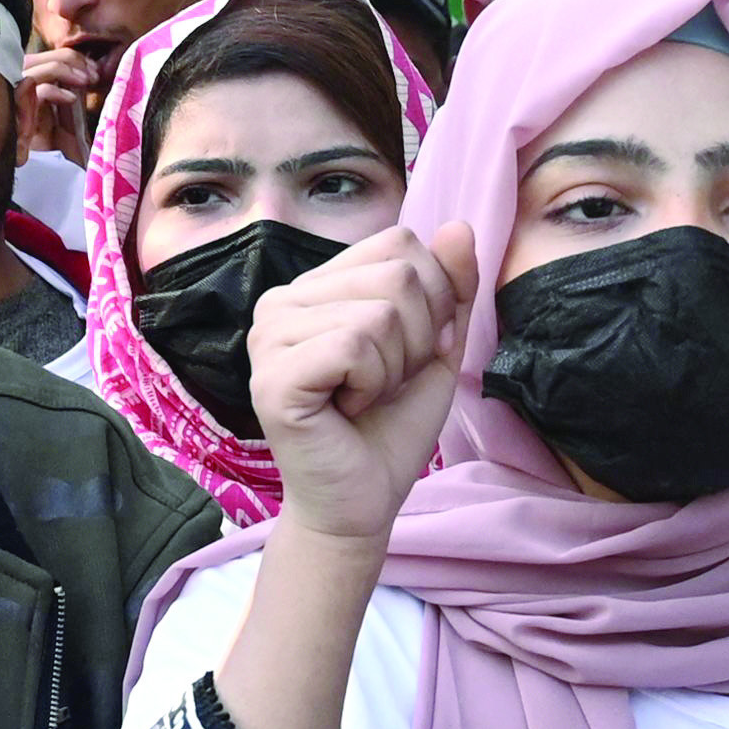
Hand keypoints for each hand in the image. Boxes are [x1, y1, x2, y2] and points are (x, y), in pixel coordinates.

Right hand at [17, 44, 106, 162]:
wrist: (50, 170)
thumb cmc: (57, 143)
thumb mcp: (67, 109)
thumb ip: (70, 86)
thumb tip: (86, 66)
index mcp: (26, 85)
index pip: (41, 57)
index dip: (68, 56)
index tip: (93, 67)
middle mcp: (15, 90)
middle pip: (35, 58)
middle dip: (68, 59)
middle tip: (93, 72)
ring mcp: (12, 101)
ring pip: (33, 69)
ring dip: (64, 69)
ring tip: (86, 80)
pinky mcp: (16, 116)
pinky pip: (35, 93)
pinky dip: (56, 91)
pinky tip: (72, 99)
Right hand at [250, 220, 477, 550]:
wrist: (363, 502)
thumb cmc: (391, 424)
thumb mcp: (435, 345)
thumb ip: (451, 287)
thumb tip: (459, 226)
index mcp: (316, 285)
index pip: (399, 243)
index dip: (432, 299)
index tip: (410, 352)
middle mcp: (282, 301)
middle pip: (397, 274)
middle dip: (418, 338)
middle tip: (386, 382)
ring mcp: (268, 336)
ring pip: (380, 312)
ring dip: (395, 367)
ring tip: (365, 396)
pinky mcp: (270, 376)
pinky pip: (355, 346)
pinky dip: (372, 384)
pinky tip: (347, 409)